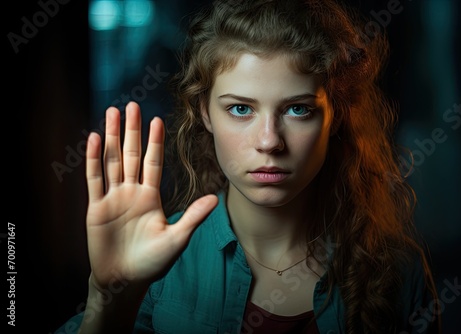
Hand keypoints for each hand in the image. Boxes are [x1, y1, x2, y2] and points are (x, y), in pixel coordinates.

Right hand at [85, 101, 217, 291]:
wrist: (125, 281)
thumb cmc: (152, 262)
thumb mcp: (176, 239)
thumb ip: (192, 216)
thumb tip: (215, 198)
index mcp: (151, 197)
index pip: (153, 162)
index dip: (154, 142)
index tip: (157, 120)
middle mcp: (131, 192)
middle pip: (130, 155)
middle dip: (131, 130)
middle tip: (131, 106)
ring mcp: (113, 198)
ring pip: (112, 161)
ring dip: (112, 137)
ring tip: (112, 114)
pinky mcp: (96, 208)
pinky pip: (94, 180)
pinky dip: (93, 160)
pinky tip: (95, 139)